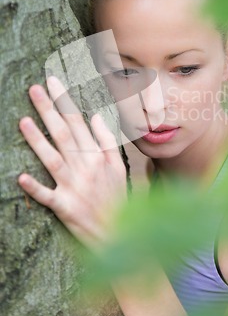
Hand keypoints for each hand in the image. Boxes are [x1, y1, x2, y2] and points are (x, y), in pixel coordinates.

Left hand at [18, 76, 126, 248]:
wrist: (120, 232)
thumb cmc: (117, 198)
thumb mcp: (119, 166)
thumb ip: (107, 140)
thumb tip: (96, 116)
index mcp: (96, 156)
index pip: (78, 122)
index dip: (64, 101)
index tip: (52, 83)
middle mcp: (84, 168)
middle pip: (63, 134)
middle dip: (48, 110)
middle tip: (34, 89)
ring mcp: (73, 187)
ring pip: (52, 159)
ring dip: (37, 141)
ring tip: (23, 122)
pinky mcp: (64, 207)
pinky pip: (47, 196)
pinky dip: (34, 188)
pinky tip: (20, 177)